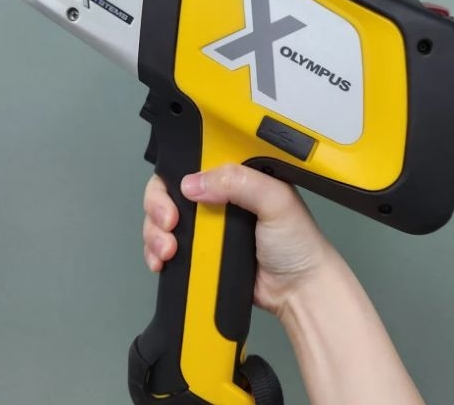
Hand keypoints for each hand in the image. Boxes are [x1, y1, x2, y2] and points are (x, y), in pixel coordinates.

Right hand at [142, 164, 334, 314]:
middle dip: (158, 206)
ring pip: (163, 219)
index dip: (177, 174)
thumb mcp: (276, 201)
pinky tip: (162, 261)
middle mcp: (219, 198)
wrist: (298, 291)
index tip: (177, 194)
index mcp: (238, 176)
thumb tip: (194, 183)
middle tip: (168, 224)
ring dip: (154, 233)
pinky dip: (156, 253)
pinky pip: (166, 247)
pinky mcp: (200, 252)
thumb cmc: (299, 244)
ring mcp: (208, 227)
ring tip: (167, 250)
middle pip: (170, 190)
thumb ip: (240, 182)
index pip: (195, 162)